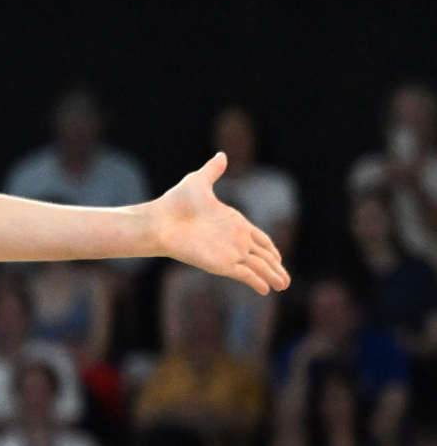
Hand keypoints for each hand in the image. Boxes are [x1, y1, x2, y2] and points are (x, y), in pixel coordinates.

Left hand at [139, 156, 287, 297]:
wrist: (159, 221)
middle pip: (262, 256)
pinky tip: (266, 290)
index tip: (278, 256)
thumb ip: (213, 171)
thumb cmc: (175, 202)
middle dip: (276, 266)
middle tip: (286, 280)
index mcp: (234, 223)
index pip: (258, 238)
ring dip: (272, 276)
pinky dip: (257, 282)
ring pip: (258, 267)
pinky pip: (246, 274)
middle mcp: (234, 240)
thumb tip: (222, 154)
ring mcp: (229, 253)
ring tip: (284, 286)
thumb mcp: (198, 182)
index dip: (270, 248)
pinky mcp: (222, 264)